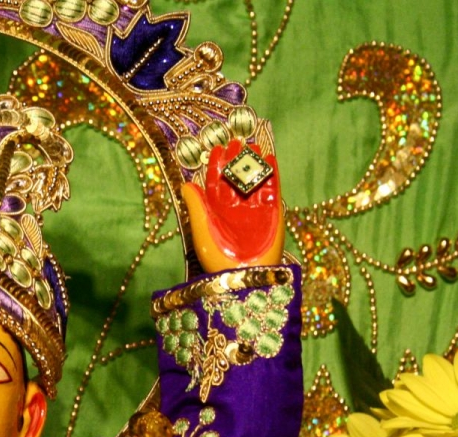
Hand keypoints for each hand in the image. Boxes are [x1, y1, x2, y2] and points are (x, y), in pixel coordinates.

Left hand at [181, 139, 283, 271]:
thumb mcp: (201, 229)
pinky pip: (272, 189)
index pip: (216, 183)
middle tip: (236, 140)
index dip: (216, 166)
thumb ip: (195, 206)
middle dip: (235, 160)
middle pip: (235, 178)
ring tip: (253, 147)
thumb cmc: (217, 256)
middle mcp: (236, 207)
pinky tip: (269, 160)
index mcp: (217, 210)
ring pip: (254, 181)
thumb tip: (185, 184)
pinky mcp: (272, 213)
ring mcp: (254, 209)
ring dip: (253, 164)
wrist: (243, 275)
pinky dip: (271, 175)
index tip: (216, 149)